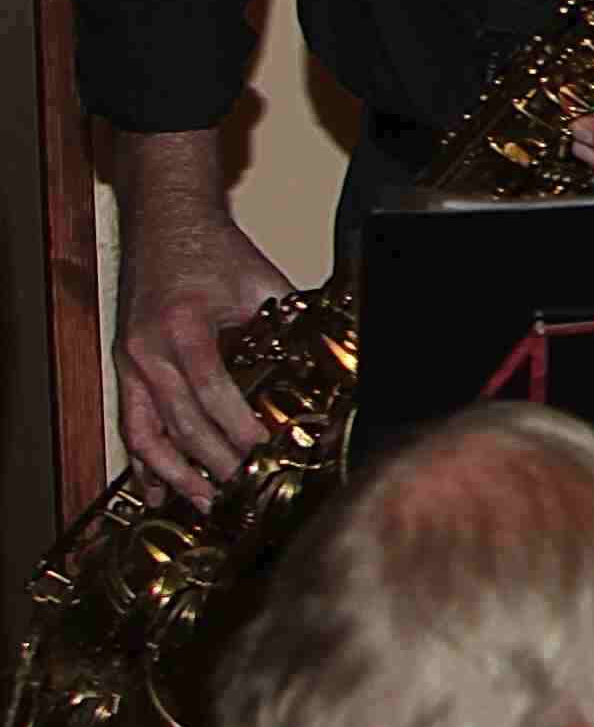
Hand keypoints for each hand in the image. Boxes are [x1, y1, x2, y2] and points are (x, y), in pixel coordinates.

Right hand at [112, 209, 293, 508]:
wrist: (164, 223)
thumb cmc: (214, 251)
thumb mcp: (261, 283)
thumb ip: (291, 322)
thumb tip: (335, 355)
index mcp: (184, 330)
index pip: (214, 395)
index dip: (241, 430)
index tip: (268, 453)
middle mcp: (149, 351)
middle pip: (183, 423)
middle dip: (216, 462)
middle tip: (246, 489)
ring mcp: (132, 361)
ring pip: (148, 433)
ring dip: (177, 473)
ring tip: (205, 502)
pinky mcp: (125, 366)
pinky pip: (130, 422)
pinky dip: (143, 459)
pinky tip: (157, 488)